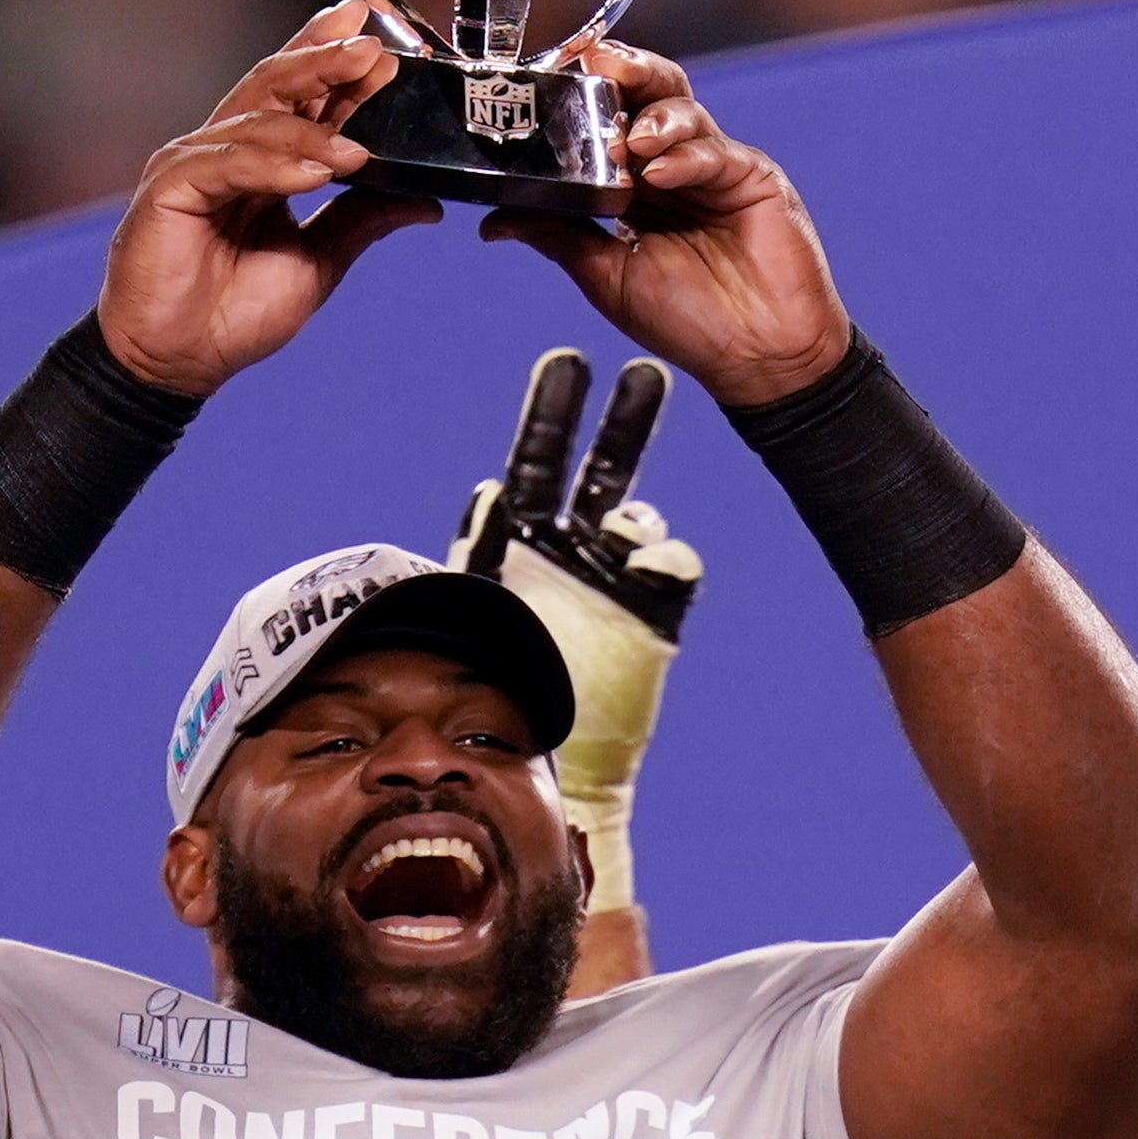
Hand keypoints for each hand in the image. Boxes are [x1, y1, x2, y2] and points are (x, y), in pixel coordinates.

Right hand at [93, 5, 442, 398]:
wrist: (180, 361)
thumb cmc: (233, 312)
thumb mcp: (318, 261)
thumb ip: (361, 220)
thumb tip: (424, 198)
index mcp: (258, 160)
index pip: (299, 96)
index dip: (332, 61)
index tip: (377, 39)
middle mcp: (223, 150)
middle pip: (275, 86)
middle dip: (323, 61)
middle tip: (368, 46)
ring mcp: (192, 163)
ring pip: (254, 120)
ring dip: (311, 128)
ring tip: (358, 145)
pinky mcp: (168, 189)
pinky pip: (226, 164)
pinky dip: (272, 165)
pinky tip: (313, 172)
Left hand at [460, 346, 698, 823]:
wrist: (563, 772)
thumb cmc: (502, 710)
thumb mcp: (466, 629)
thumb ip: (474, 561)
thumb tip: (491, 491)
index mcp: (516, 548)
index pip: (532, 470)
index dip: (548, 419)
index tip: (565, 367)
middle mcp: (568, 554)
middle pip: (594, 467)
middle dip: (607, 417)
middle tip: (628, 366)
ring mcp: (615, 580)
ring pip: (634, 510)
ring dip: (632, 486)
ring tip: (627, 474)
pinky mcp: (656, 614)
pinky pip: (672, 567)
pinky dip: (664, 554)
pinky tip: (646, 561)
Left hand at [491, 42, 850, 408]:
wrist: (757, 360)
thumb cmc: (690, 324)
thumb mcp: (606, 276)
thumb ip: (557, 236)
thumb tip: (493, 222)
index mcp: (637, 187)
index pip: (609, 120)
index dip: (586, 95)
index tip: (556, 75)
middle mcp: (674, 168)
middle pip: (649, 94)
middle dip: (624, 71)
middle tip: (597, 66)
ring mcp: (715, 169)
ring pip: (683, 109)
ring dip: (652, 115)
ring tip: (633, 141)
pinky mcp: (753, 178)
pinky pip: (715, 151)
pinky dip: (685, 156)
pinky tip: (663, 174)